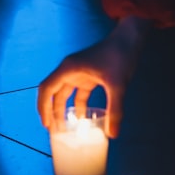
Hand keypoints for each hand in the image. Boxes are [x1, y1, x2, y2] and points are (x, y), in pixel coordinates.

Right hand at [37, 17, 149, 137]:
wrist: (130, 39)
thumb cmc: (120, 56)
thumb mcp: (118, 84)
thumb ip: (115, 109)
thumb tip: (113, 134)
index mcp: (69, 68)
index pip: (47, 89)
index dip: (43, 107)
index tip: (46, 124)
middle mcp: (70, 70)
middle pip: (52, 93)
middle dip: (50, 111)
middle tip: (52, 130)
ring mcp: (79, 73)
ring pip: (64, 94)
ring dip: (62, 110)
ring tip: (64, 128)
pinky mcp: (88, 75)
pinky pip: (78, 93)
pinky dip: (78, 106)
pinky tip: (82, 118)